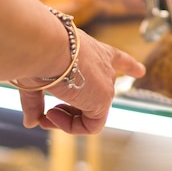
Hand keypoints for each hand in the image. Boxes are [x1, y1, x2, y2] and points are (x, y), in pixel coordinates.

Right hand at [17, 30, 144, 133]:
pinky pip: (90, 126)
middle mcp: (104, 67)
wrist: (44, 44)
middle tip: (49, 113)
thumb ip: (36, 101)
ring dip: (66, 120)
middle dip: (73, 110)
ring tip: (48, 114)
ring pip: (92, 113)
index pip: (116, 58)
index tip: (140, 70)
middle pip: (101, 93)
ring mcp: (106, 84)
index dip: (128, 65)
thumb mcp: (37, 76)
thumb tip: (31, 123)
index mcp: (93, 51)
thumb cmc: (38, 52)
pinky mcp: (103, 100)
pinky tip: (52, 115)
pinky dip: (70, 126)